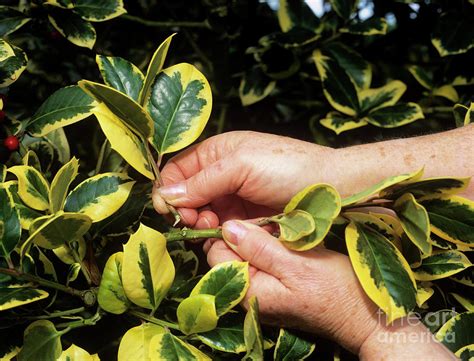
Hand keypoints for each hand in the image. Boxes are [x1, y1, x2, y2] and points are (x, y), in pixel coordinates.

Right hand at [152, 131, 332, 226]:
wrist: (330, 188)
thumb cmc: (287, 167)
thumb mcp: (240, 167)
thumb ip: (202, 181)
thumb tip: (166, 195)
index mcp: (218, 151)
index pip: (179, 169)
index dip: (170, 189)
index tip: (169, 210)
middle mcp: (223, 172)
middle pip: (188, 194)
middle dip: (187, 209)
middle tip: (194, 222)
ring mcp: (235, 195)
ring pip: (204, 213)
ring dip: (202, 222)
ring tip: (213, 227)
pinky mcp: (246, 216)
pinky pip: (222, 226)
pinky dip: (218, 232)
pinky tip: (225, 233)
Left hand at [206, 219, 379, 353]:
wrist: (364, 312)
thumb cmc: (335, 290)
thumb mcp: (297, 264)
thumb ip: (259, 248)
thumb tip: (227, 228)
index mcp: (249, 291)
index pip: (217, 254)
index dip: (230, 231)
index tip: (254, 219)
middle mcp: (250, 294)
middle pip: (229, 254)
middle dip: (246, 234)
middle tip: (274, 226)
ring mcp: (262, 291)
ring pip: (247, 254)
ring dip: (261, 238)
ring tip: (285, 233)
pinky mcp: (275, 285)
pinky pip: (262, 260)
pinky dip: (271, 246)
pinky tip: (289, 242)